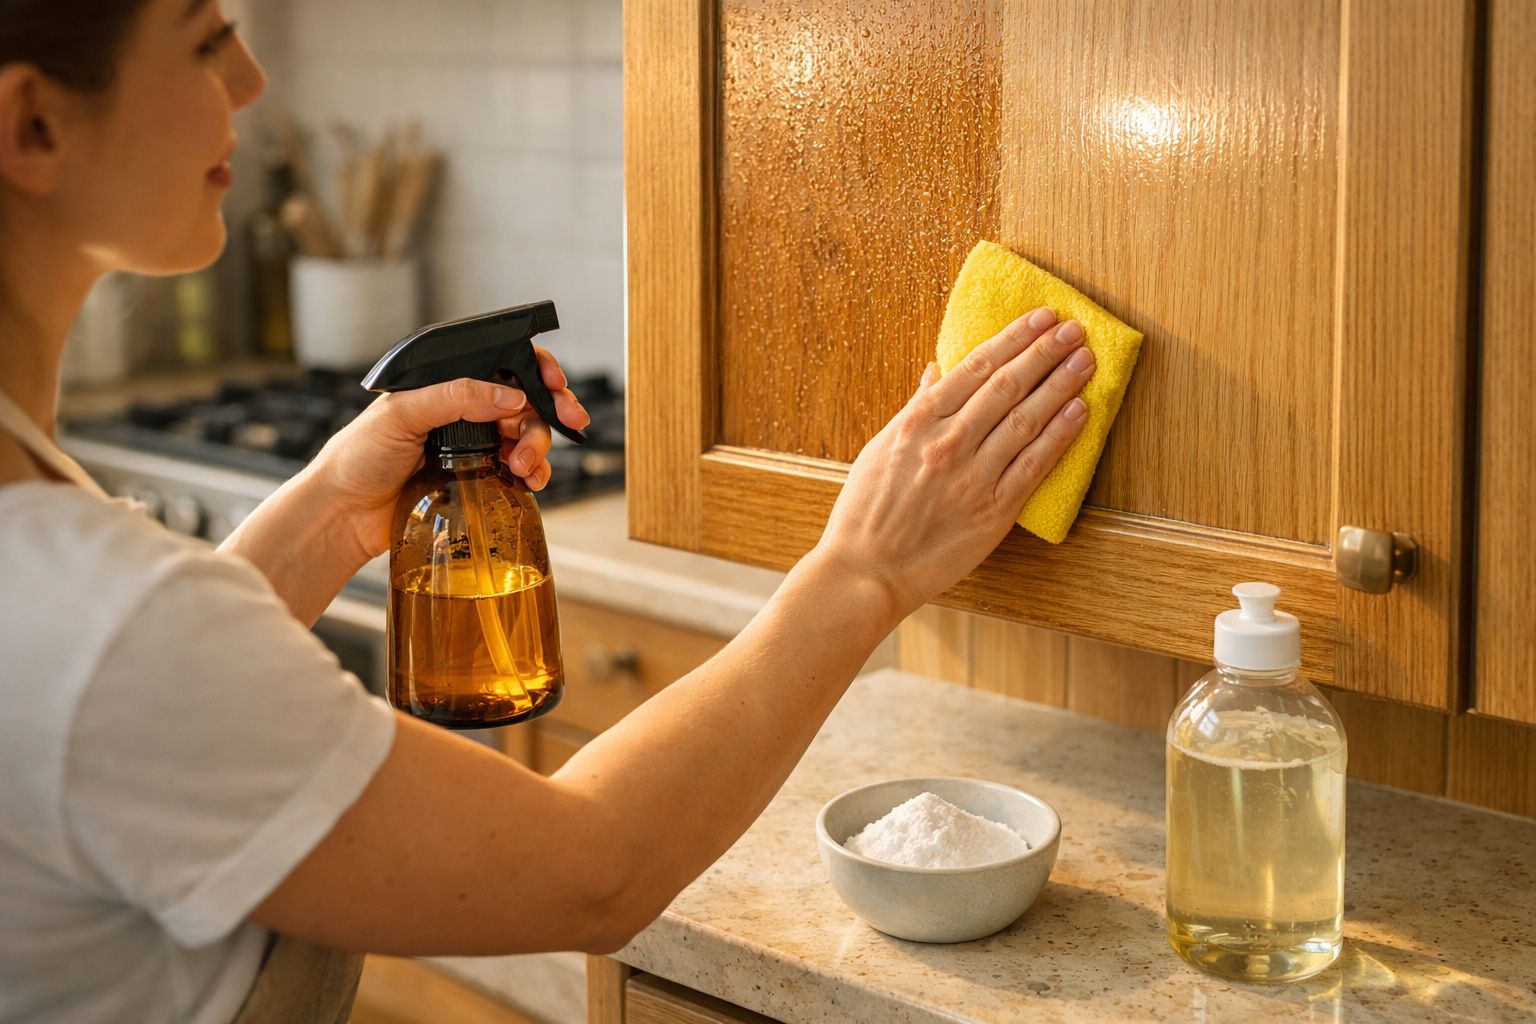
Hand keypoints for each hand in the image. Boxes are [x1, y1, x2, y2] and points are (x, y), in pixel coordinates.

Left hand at [308, 347, 590, 558]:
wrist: (343, 514)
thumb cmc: (357, 456)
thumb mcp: (400, 414)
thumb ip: (454, 397)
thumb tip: (509, 393)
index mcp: (445, 384)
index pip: (501, 363)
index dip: (535, 370)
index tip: (555, 385)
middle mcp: (462, 411)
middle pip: (524, 402)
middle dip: (546, 413)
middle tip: (569, 424)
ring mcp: (473, 445)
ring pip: (526, 436)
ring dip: (538, 447)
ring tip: (523, 466)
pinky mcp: (478, 479)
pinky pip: (520, 472)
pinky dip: (534, 475)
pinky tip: (530, 482)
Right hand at [809, 306, 1094, 623]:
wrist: (867, 570)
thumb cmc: (866, 512)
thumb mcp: (880, 449)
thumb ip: (914, 409)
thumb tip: (936, 371)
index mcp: (918, 423)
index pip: (976, 367)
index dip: (1013, 338)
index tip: (1040, 317)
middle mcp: (948, 443)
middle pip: (1007, 386)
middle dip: (1044, 352)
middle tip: (1074, 328)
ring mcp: (973, 477)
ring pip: (1026, 420)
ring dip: (1060, 385)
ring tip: (1086, 360)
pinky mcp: (993, 512)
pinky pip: (1034, 466)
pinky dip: (1059, 435)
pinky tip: (1079, 411)